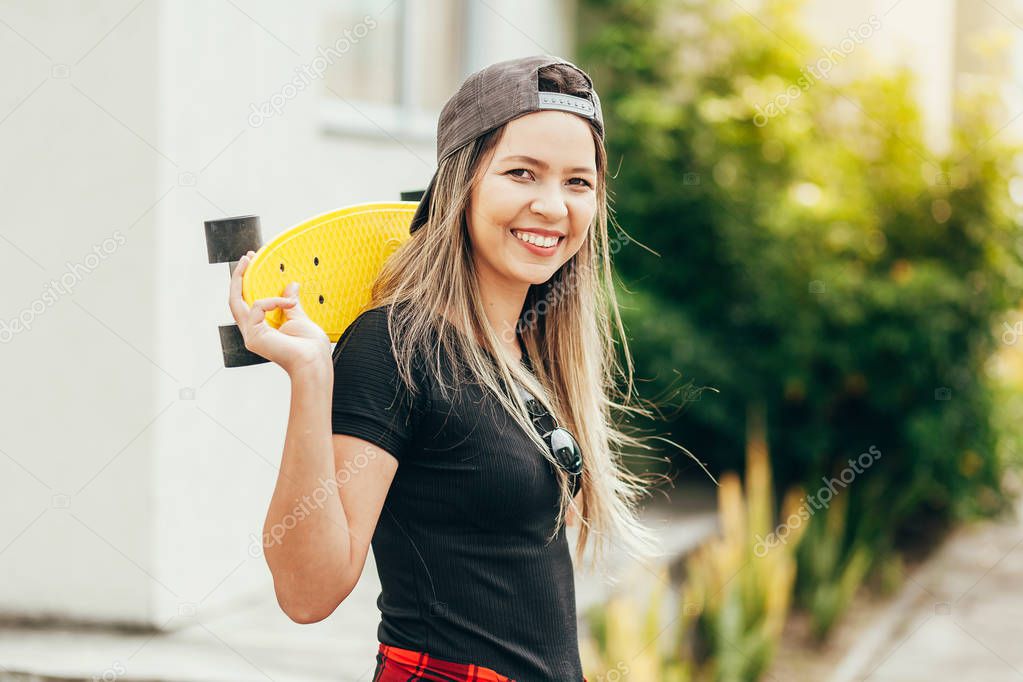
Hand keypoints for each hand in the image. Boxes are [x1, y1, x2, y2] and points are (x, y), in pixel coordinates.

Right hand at [228, 250, 330, 374]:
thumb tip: (292, 286)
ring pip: (236, 302)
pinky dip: (273, 301)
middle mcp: (252, 332)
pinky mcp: (254, 335)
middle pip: (235, 300)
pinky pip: (257, 307)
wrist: (313, 363)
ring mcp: (251, 335)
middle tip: (247, 258)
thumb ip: (291, 304)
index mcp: (262, 329)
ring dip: (241, 279)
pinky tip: (288, 302)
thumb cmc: (310, 348)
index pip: (248, 303)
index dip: (247, 284)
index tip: (253, 264)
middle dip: (239, 278)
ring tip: (249, 261)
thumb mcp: (300, 319)